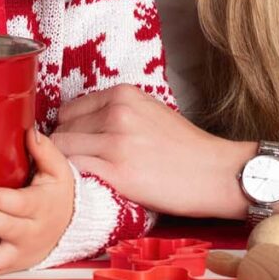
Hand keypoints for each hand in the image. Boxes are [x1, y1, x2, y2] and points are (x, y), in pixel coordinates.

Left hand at [0, 129, 74, 278]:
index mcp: (40, 207)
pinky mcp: (8, 266)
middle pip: (5, 230)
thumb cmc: (57, 196)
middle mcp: (29, 234)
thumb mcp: (58, 171)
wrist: (69, 230)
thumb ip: (45, 151)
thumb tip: (30, 131)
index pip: (19, 205)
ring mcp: (17, 253)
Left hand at [53, 85, 255, 218]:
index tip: (76, 145)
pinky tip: (89, 184)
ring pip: (62, 149)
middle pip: (62, 130)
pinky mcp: (117, 172)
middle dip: (66, 148)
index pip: (69, 110)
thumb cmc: (186, 147)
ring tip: (83, 176)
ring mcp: (116, 142)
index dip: (69, 131)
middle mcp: (117, 113)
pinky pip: (74, 170)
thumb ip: (117, 110)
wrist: (216, 173)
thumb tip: (83, 123)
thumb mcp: (150, 111)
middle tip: (79, 165)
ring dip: (67, 165)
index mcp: (124, 95)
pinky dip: (75, 178)